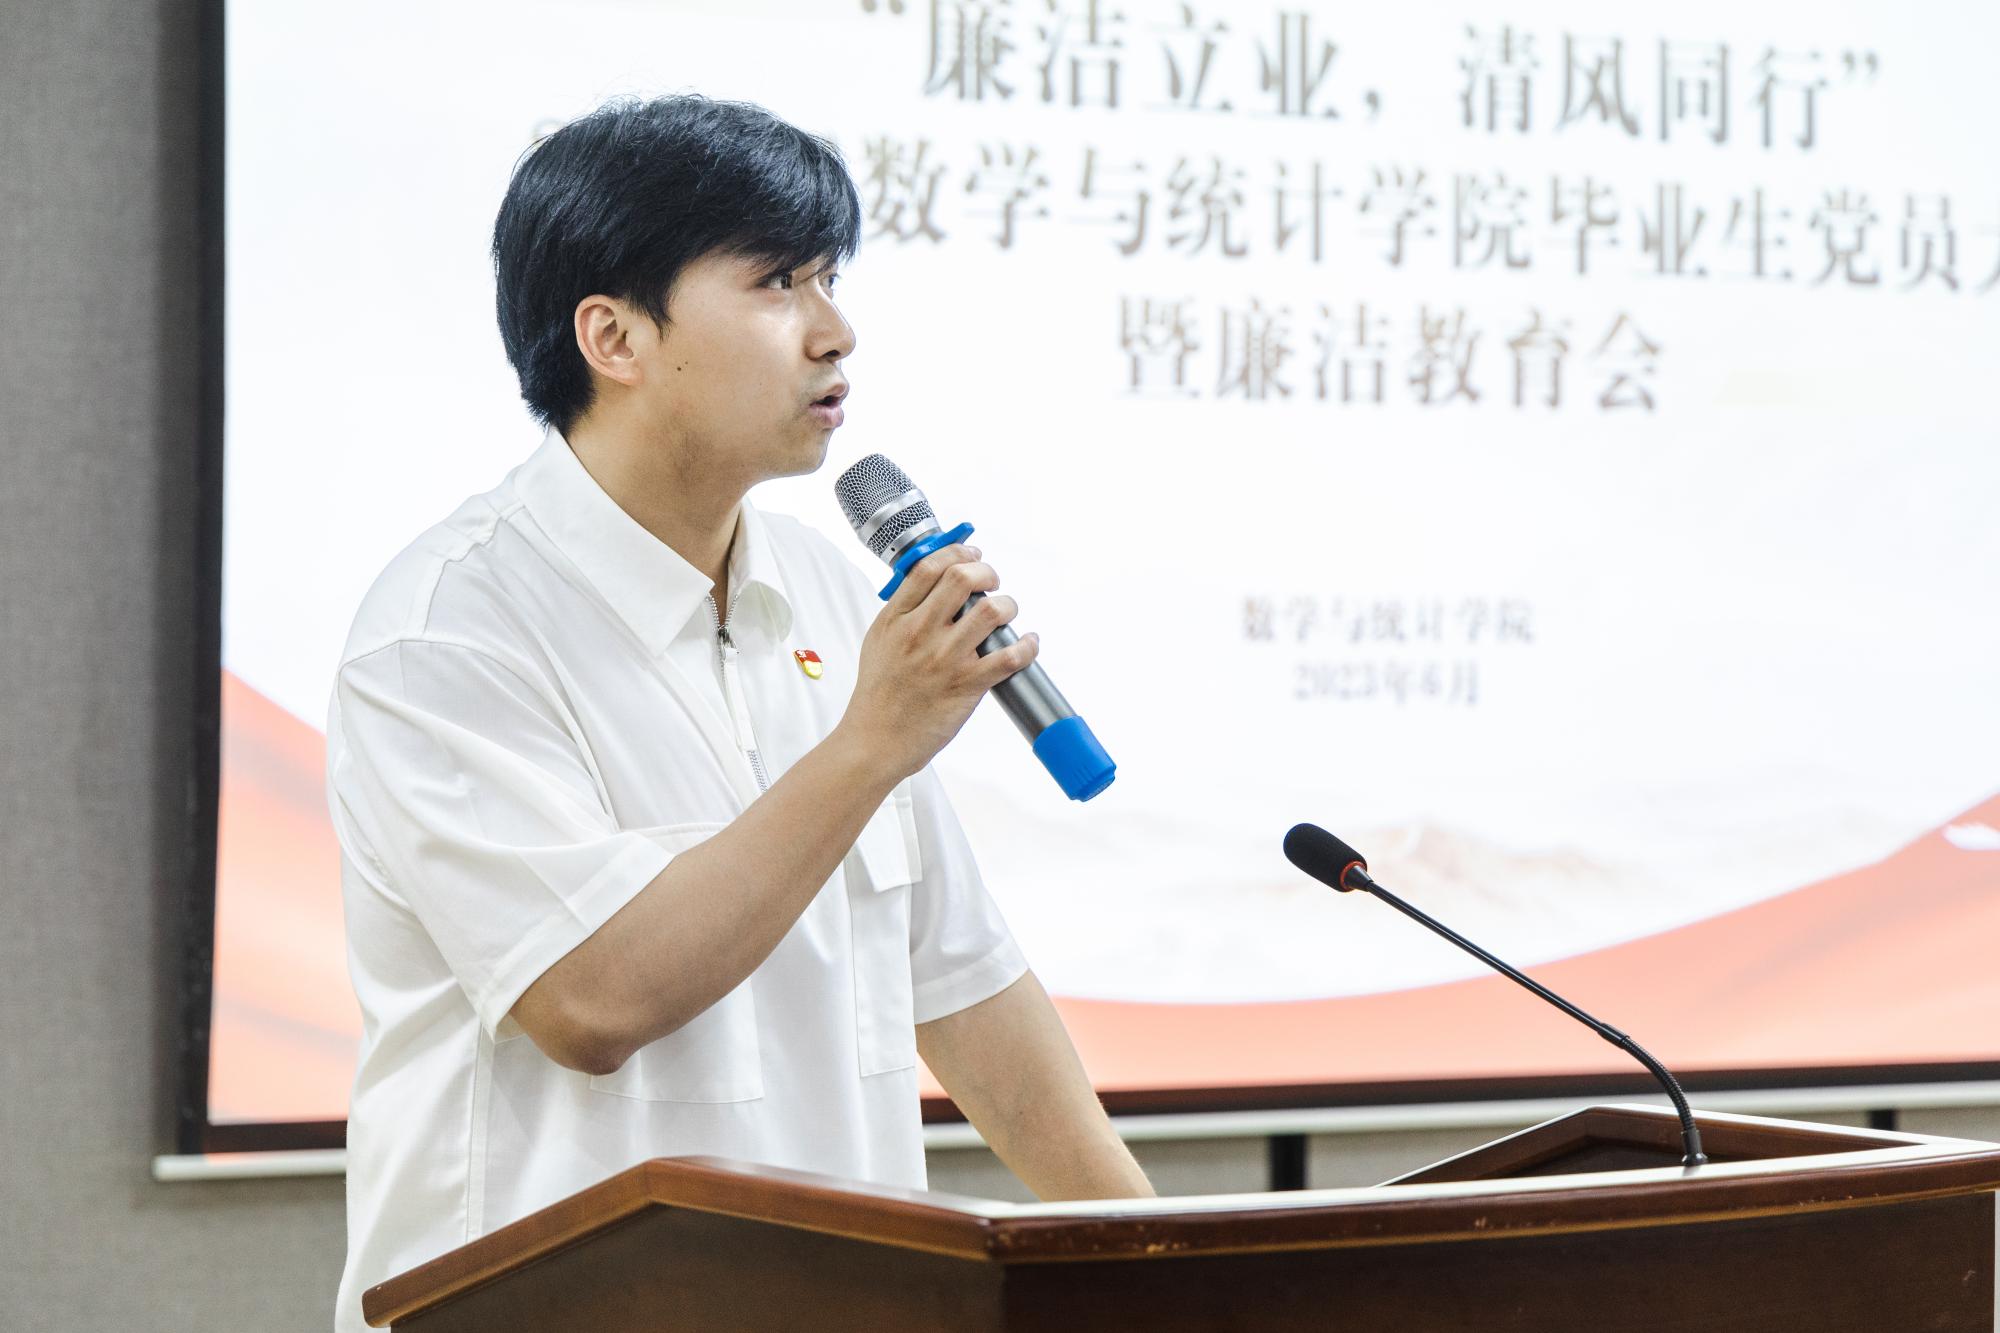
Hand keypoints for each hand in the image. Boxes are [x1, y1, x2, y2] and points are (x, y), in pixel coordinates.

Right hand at [838, 543, 1040, 781]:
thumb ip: (903, 612)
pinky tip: (1028, 643)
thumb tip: (934, 586)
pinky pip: (1009, 657)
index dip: (957, 552)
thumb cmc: (878, 695)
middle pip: (962, 578)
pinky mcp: (966, 686)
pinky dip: (1027, 646)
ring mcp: (944, 659)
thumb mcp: (878, 641)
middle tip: (992, 582)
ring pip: (991, 612)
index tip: (972, 555)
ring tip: (1007, 613)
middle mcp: (919, 633)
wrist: (875, 740)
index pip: (929, 567)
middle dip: (987, 572)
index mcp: (895, 619)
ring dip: (1008, 606)